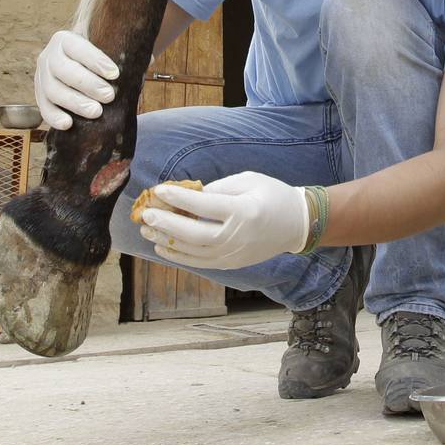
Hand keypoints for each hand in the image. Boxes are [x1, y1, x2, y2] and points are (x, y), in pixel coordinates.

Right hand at [34, 30, 118, 129]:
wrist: (75, 65)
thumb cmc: (95, 58)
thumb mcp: (102, 46)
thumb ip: (117, 51)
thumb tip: (144, 59)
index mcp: (64, 40)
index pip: (78, 47)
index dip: (96, 61)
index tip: (115, 74)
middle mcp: (49, 56)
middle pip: (64, 70)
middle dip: (88, 84)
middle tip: (109, 96)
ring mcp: (41, 77)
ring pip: (53, 90)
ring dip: (75, 102)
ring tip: (96, 112)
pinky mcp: (40, 96)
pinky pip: (44, 107)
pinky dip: (54, 116)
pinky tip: (68, 124)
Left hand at [138, 172, 309, 269]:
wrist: (298, 225)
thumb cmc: (273, 195)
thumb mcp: (248, 180)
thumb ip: (218, 188)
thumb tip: (188, 195)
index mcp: (244, 212)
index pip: (205, 206)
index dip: (179, 198)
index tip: (159, 190)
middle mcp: (237, 237)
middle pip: (195, 235)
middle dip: (167, 225)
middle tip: (146, 215)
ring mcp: (234, 255)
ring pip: (194, 253)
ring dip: (167, 242)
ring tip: (146, 230)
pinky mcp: (231, 264)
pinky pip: (200, 262)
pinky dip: (178, 257)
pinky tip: (162, 247)